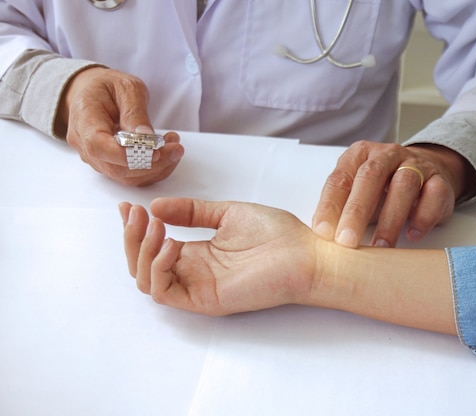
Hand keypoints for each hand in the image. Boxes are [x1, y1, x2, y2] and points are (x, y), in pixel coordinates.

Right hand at [56, 67, 183, 185]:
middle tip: (177, 147)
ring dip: (157, 167)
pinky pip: (133, 176)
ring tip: (175, 146)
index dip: (127, 155)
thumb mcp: (126, 88)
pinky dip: (154, 169)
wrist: (92, 92)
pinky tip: (167, 153)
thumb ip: (134, 112)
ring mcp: (96, 159)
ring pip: (128, 177)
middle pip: (117, 168)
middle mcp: (85, 145)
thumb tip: (145, 136)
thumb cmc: (107, 87)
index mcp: (84, 119)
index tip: (155, 151)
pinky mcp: (110, 165)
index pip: (98, 147)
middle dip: (152, 163)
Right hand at [119, 198, 318, 314]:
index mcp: (198, 253)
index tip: (127, 206)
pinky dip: (157, 268)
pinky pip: (165, 292)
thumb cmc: (276, 234)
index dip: (136, 228)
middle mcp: (193, 272)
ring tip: (153, 226)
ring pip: (147, 280)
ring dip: (140, 252)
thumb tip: (155, 206)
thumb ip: (192, 211)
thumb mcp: (227, 213)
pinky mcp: (206, 300)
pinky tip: (168, 245)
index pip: (153, 246)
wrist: (305, 254)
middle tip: (133, 214)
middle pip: (142, 264)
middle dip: (131, 238)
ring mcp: (198, 287)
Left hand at [312, 141, 475, 247]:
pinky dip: (423, 217)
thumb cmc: (383, 188)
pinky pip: (433, 195)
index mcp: (358, 155)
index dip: (330, 206)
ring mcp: (415, 165)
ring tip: (381, 246)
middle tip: (348, 242)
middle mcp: (386, 155)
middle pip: (369, 178)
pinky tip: (413, 234)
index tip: (323, 233)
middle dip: (357, 212)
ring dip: (390, 219)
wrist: (428, 172)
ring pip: (403, 185)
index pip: (340, 179)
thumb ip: (341, 209)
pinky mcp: (439, 180)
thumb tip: (323, 238)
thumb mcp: (357, 193)